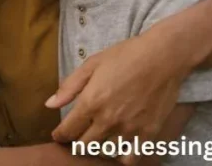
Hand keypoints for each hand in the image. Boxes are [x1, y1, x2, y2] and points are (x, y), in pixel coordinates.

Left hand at [47, 33, 189, 163]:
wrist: (162, 57)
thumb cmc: (125, 56)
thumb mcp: (91, 64)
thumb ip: (69, 87)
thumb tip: (49, 104)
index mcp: (90, 102)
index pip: (68, 130)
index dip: (61, 135)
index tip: (59, 136)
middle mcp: (108, 119)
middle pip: (85, 144)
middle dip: (78, 142)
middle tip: (79, 137)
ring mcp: (129, 128)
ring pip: (107, 152)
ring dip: (100, 148)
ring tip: (99, 142)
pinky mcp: (149, 132)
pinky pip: (132, 156)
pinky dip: (124, 157)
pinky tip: (121, 151)